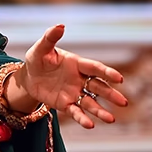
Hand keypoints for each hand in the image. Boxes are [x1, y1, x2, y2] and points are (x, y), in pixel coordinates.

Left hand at [9, 24, 128, 129]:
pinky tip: (90, 125)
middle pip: (98, 88)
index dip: (107, 72)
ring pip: (90, 103)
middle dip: (111, 95)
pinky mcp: (66, 104)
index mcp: (77, 64)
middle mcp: (80, 79)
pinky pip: (76, 112)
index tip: (120, 78)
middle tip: (124, 103)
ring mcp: (74, 93)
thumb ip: (50, 38)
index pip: (95, 68)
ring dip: (101, 111)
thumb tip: (60, 25)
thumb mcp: (41, 48)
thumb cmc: (37, 59)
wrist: (28, 77)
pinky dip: (83, 119)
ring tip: (112, 119)